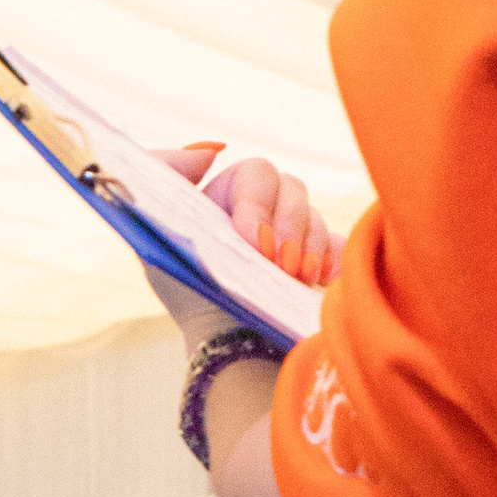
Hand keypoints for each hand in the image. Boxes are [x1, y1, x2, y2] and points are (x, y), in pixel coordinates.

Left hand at [145, 143, 341, 337]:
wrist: (221, 345)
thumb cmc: (186, 289)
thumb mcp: (157, 232)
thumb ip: (164, 175)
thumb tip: (209, 151)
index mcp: (231, 193)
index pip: (256, 175)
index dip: (259, 205)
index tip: (256, 245)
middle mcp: (267, 207)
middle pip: (292, 188)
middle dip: (290, 226)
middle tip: (282, 266)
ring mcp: (295, 232)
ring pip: (316, 216)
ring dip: (310, 246)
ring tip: (300, 278)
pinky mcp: (319, 257)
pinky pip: (339, 242)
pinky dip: (333, 257)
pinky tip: (321, 279)